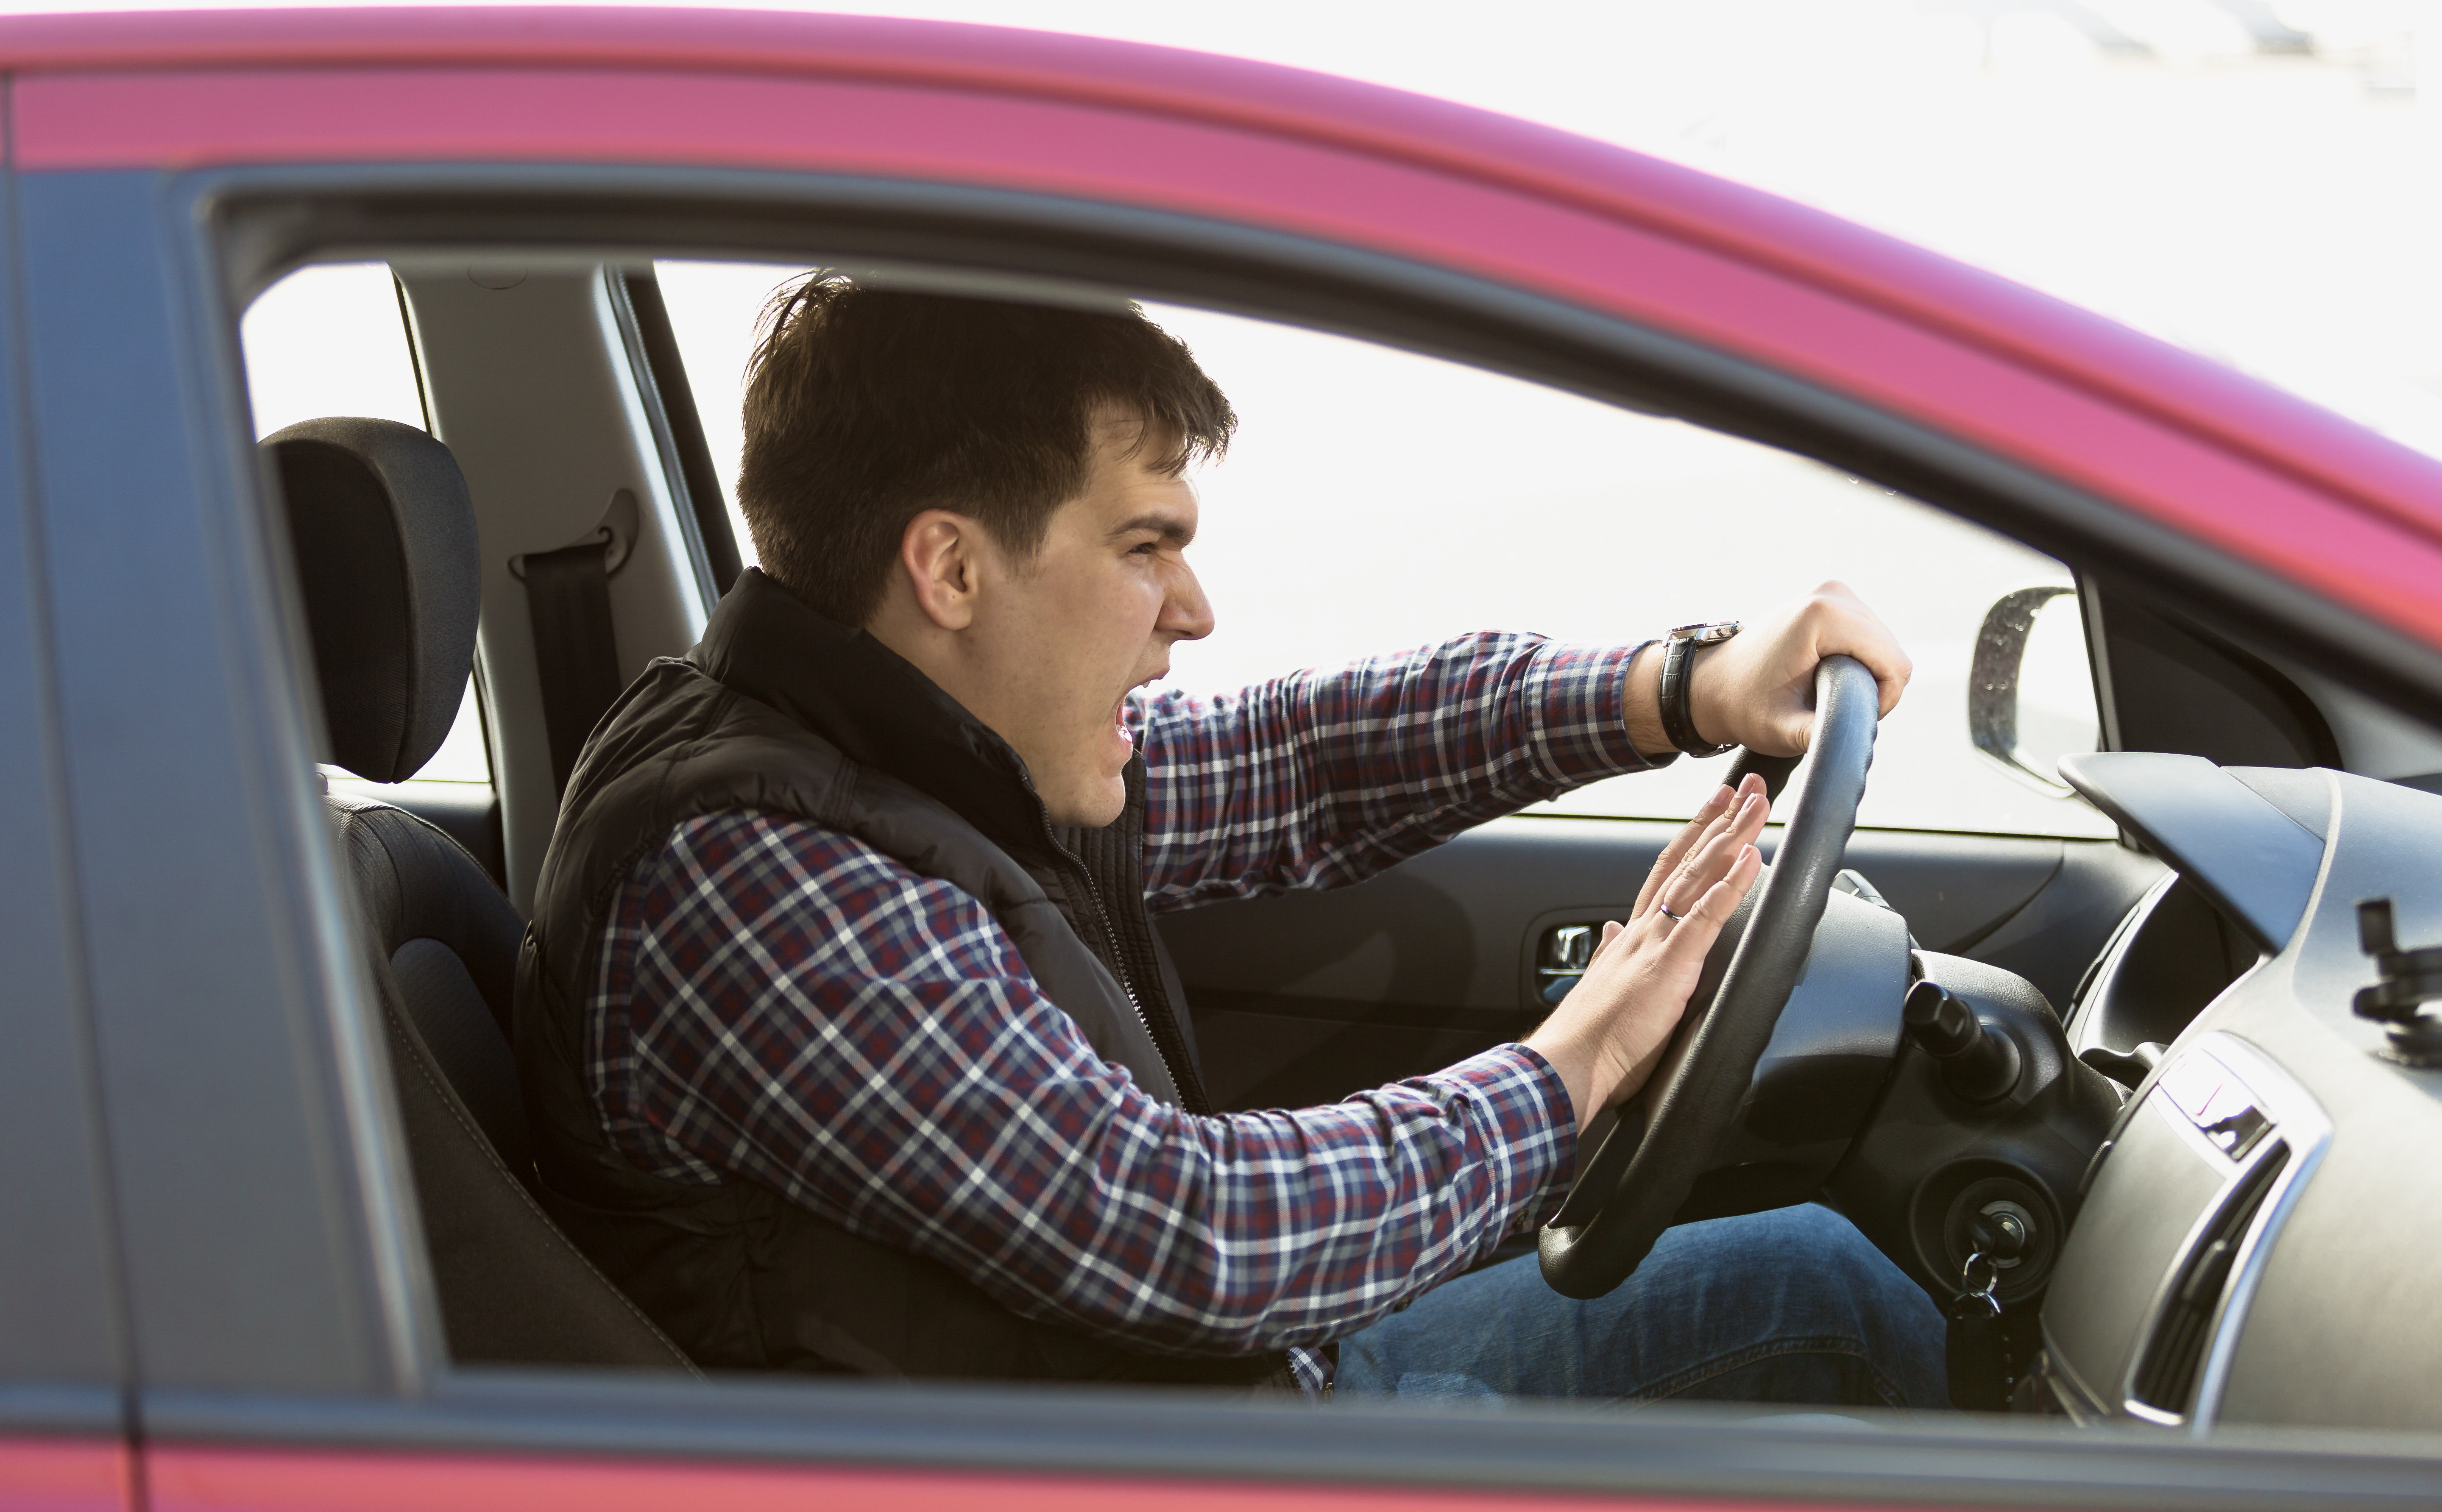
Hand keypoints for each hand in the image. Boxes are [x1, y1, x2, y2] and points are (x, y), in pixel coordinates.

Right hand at [1524, 776, 1769, 1130]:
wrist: (1570, 1062)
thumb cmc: (1587, 1037)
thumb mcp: (1602, 984)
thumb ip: (1608, 952)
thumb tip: (1610, 930)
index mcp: (1631, 935)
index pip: (1665, 873)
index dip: (1690, 838)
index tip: (1712, 810)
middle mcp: (1643, 928)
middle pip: (1685, 862)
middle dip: (1716, 822)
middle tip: (1744, 788)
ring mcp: (1656, 942)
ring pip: (1698, 876)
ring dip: (1731, 837)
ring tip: (1756, 805)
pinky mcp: (1671, 964)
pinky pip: (1707, 916)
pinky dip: (1731, 884)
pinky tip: (1751, 858)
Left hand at [1685, 582, 1908, 757]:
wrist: (1715, 683)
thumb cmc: (1745, 705)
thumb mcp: (1783, 729)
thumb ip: (1820, 736)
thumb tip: (1852, 746)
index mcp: (1824, 616)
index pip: (1893, 663)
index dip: (1883, 699)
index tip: (1849, 716)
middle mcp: (1833, 594)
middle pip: (1891, 652)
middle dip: (1875, 687)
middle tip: (1834, 708)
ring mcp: (1834, 593)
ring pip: (1884, 645)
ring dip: (1869, 675)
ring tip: (1828, 693)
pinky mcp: (1833, 599)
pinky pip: (1871, 636)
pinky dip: (1861, 661)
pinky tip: (1830, 676)